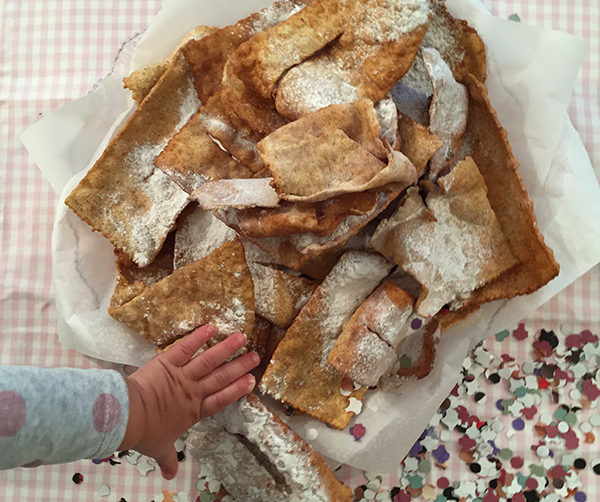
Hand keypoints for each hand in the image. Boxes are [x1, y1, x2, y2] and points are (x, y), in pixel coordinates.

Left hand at [119, 325, 258, 478]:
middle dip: (239, 366)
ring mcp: (182, 376)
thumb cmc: (145, 433)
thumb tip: (170, 475)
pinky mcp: (168, 363)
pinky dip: (197, 337)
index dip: (236, 390)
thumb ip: (168, 458)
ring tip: (242, 337)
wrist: (129, 417)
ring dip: (226, 348)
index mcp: (193, 411)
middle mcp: (193, 391)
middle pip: (221, 377)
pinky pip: (185, 348)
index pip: (221, 399)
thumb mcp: (159, 448)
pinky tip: (210, 327)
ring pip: (209, 360)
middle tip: (256, 356)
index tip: (251, 381)